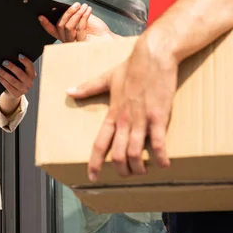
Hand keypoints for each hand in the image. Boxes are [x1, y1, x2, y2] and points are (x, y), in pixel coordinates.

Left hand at [0, 54, 36, 97]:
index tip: (19, 55)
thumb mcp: (20, 72)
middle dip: (12, 67)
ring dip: (4, 74)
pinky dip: (2, 80)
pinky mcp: (16, 94)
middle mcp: (29, 83)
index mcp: (32, 75)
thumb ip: (19, 66)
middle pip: (20, 74)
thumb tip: (9, 57)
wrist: (14, 92)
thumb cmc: (16, 77)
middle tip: (4, 62)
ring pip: (13, 80)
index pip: (30, 66)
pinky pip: (8, 87)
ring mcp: (23, 90)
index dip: (25, 61)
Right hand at [39, 2, 113, 41]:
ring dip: (76, 14)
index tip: (41, 16)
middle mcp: (68, 40)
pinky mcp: (82, 44)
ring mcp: (74, 44)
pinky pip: (79, 29)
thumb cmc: (97, 31)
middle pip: (60, 26)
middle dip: (67, 13)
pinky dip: (84, 17)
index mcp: (66, 35)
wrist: (109, 39)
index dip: (46, 24)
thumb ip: (75, 15)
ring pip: (68, 27)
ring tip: (84, 7)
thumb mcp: (84, 19)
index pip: (53, 30)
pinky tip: (88, 11)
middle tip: (76, 4)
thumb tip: (67, 8)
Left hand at [67, 34, 177, 181]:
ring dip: (139, 168)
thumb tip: (69, 91)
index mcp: (112, 113)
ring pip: (136, 153)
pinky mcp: (159, 116)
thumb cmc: (132, 66)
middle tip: (126, 175)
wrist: (154, 55)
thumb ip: (88, 87)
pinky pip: (158, 142)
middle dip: (122, 170)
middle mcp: (125, 120)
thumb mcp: (107, 77)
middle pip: (119, 154)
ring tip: (143, 172)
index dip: (95, 163)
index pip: (100, 143)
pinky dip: (160, 157)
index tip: (92, 176)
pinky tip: (164, 164)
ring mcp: (142, 119)